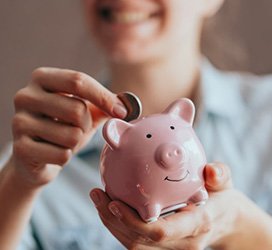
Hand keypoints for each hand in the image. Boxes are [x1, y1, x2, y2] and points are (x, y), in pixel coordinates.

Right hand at [11, 67, 126, 186]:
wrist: (35, 157)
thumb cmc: (64, 127)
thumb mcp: (86, 111)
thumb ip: (106, 104)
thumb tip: (129, 106)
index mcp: (43, 78)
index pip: (78, 81)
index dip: (104, 97)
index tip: (122, 112)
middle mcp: (25, 96)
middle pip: (77, 110)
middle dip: (87, 125)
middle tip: (78, 129)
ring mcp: (18, 122)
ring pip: (72, 135)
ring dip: (76, 143)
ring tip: (64, 141)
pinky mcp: (19, 148)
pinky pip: (62, 155)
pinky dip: (66, 158)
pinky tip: (54, 153)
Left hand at [90, 162, 238, 248]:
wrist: (224, 221)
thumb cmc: (221, 198)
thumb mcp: (224, 183)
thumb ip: (220, 175)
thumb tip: (210, 171)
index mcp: (196, 226)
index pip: (161, 232)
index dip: (134, 222)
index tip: (114, 203)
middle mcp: (182, 243)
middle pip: (139, 242)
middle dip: (113, 221)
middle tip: (97, 194)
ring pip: (133, 245)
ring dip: (112, 224)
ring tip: (98, 198)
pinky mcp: (163, 249)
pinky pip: (136, 242)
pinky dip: (119, 225)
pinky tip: (109, 206)